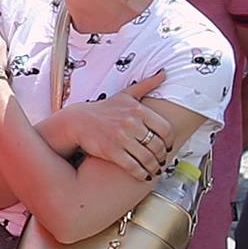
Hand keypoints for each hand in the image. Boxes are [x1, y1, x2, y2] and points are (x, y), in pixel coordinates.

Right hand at [56, 75, 171, 175]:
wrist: (78, 121)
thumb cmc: (105, 109)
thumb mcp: (125, 94)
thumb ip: (147, 84)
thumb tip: (164, 73)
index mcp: (138, 109)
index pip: (165, 129)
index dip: (169, 141)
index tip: (166, 147)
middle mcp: (131, 123)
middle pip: (157, 145)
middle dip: (161, 157)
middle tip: (160, 162)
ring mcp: (121, 137)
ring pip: (147, 158)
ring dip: (154, 167)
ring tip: (154, 170)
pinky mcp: (111, 151)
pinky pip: (133, 166)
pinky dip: (141, 173)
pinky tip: (143, 176)